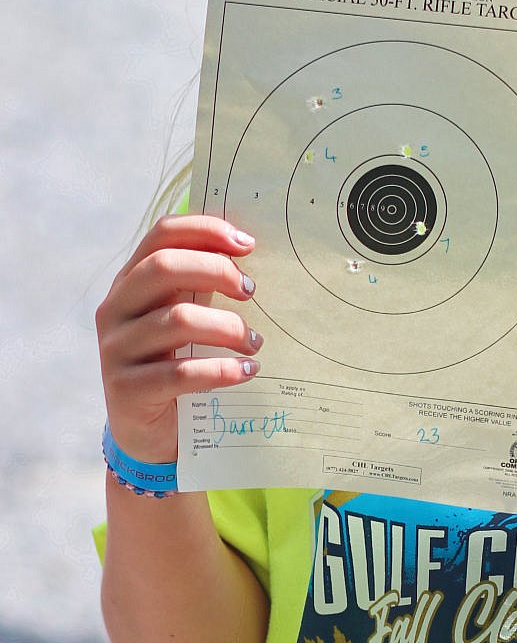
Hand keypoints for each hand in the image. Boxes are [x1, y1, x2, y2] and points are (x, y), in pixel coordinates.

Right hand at [96, 214, 262, 462]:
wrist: (149, 432)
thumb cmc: (176, 358)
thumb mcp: (186, 312)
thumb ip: (204, 280)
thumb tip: (250, 247)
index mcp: (130, 280)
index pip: (161, 234)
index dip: (205, 230)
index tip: (247, 244)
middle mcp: (115, 309)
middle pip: (163, 267)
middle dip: (217, 271)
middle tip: (251, 290)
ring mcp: (116, 350)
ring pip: (177, 320)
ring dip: (228, 327)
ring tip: (255, 342)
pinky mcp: (126, 391)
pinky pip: (180, 372)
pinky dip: (221, 369)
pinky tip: (247, 371)